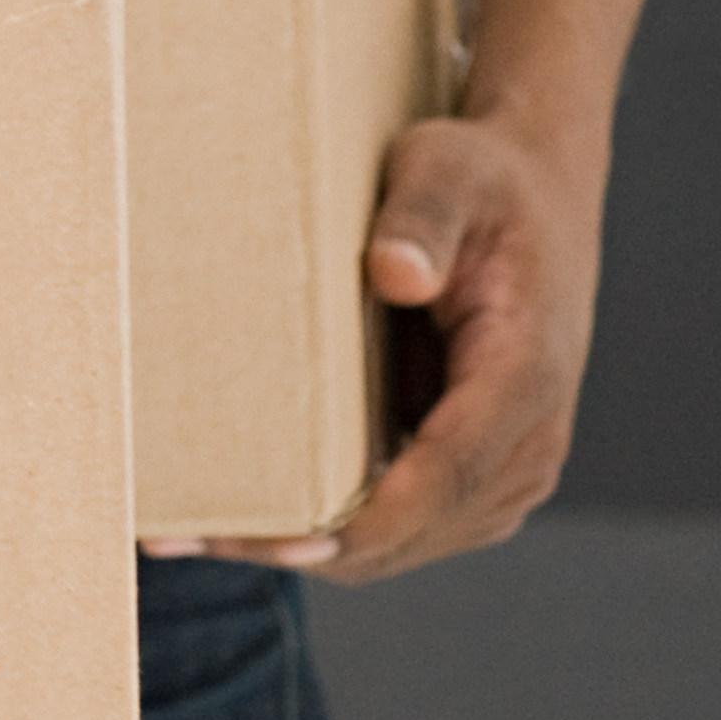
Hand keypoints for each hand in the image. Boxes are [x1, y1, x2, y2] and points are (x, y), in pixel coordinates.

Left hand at [164, 108, 598, 585]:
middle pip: (412, 529)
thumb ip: (422, 218)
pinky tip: (238, 518)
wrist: (534, 199)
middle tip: (186, 536)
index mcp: (527, 374)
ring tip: (193, 532)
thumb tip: (396, 274)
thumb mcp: (449, 170)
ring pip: (398, 544)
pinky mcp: (471, 478)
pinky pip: (397, 527)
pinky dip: (323, 531)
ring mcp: (503, 471)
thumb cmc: (483, 183)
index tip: (287, 544)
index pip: (450, 473)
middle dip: (305, 545)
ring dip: (303, 548)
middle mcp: (527, 441)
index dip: (367, 521)